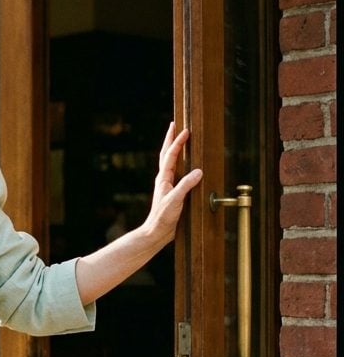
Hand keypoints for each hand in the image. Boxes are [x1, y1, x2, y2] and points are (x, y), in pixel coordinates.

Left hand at [143, 123, 202, 244]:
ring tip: (179, 138)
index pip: (170, 155)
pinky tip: (186, 163)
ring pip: (170, 161)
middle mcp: (164, 178)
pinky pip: (176, 172)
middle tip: (175, 124)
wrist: (157, 232)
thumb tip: (199, 171)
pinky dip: (180, 162)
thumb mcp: (176, 200)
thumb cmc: (163, 217)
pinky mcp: (172, 191)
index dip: (178, 142)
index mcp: (163, 178)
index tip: (186, 130)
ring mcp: (167, 184)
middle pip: (166, 153)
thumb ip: (186, 185)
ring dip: (174, 148)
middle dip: (170, 138)